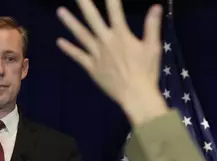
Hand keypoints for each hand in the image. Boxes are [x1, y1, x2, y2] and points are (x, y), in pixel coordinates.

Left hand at [56, 0, 168, 125]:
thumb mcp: (153, 47)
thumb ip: (152, 25)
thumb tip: (157, 6)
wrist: (135, 95)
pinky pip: (78, 56)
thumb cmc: (147, 71)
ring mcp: (97, 55)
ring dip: (70, 22)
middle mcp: (106, 42)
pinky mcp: (92, 68)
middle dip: (84, 3)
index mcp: (121, 35)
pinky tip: (59, 42)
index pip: (115, 10)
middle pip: (92, 18)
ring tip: (59, 11)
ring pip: (81, 35)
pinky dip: (68, 49)